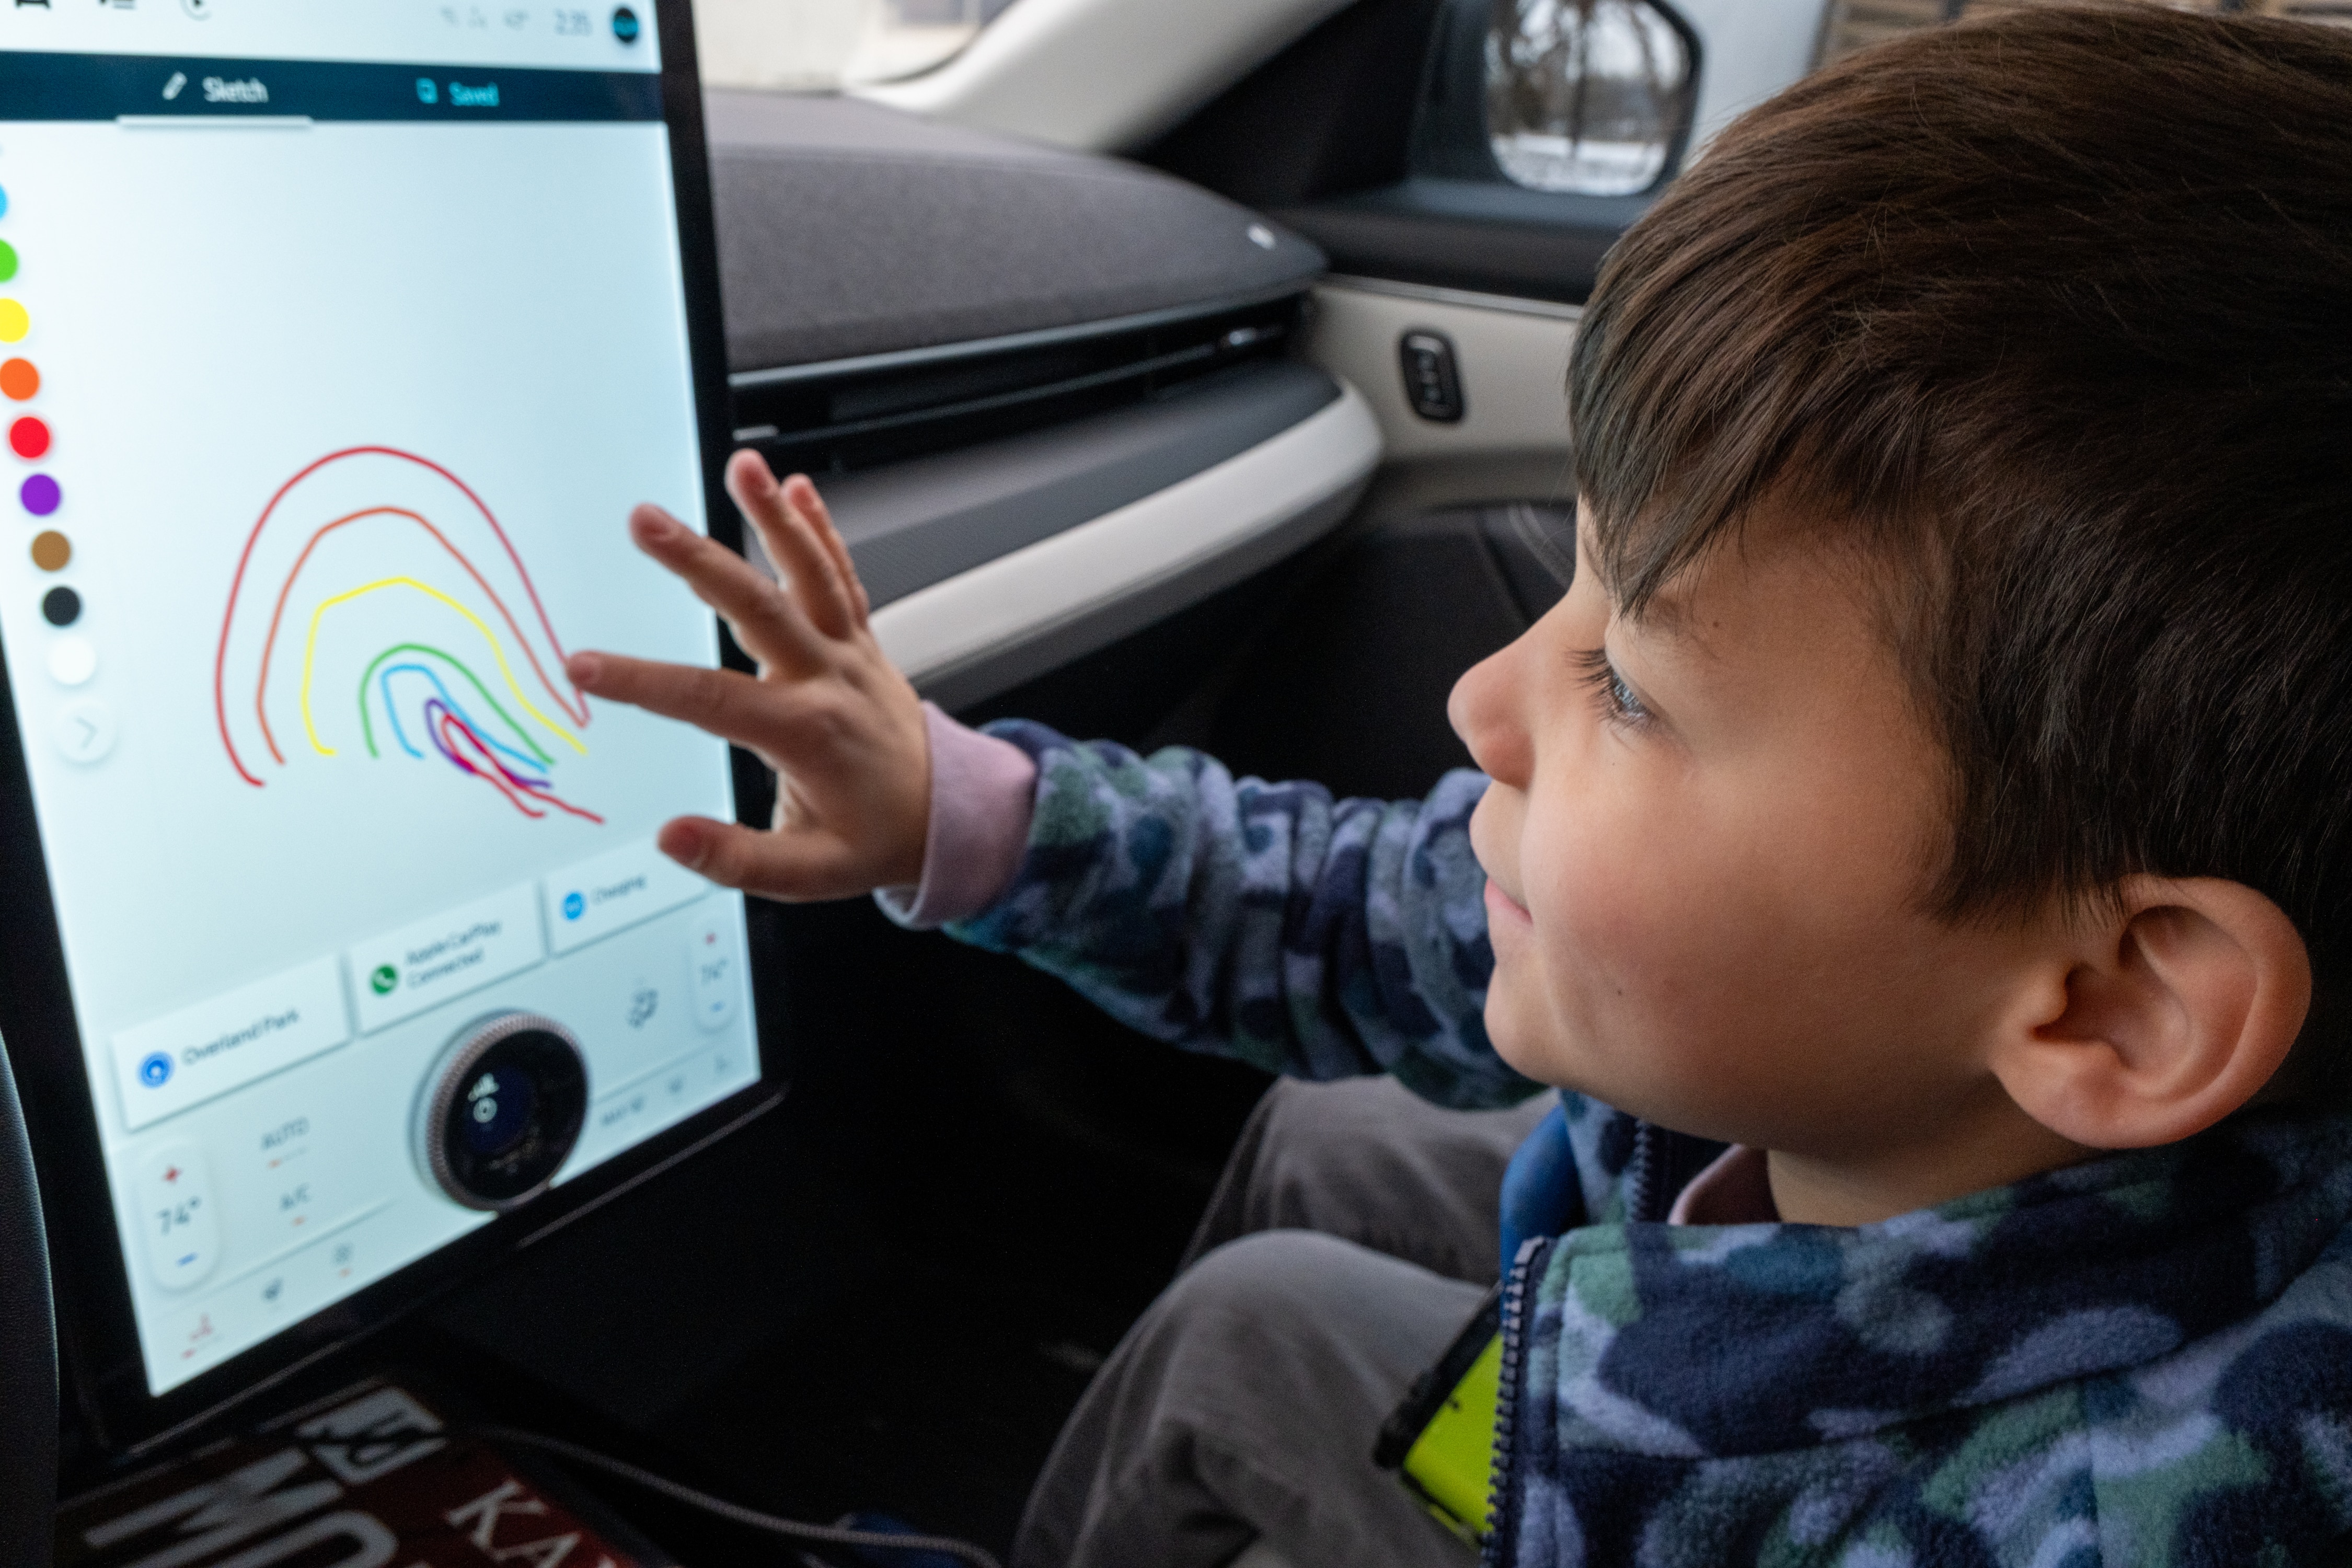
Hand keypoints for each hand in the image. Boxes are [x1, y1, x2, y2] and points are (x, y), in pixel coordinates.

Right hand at [567, 450, 930, 899]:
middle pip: (758, 608)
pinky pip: (842, 577)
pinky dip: (820, 530)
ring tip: (743, 466)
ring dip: (773, 517)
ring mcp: (849, 652)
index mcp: (807, 732)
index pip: (710, 699)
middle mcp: (829, 679)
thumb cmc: (875, 840)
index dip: (644, 682)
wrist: (948, 815)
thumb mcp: (811, 873)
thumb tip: (671, 837)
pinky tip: (795, 486)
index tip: (584, 667)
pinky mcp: (861, 641)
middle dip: (699, 560)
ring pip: (810, 573)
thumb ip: (739, 860)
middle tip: (646, 519)